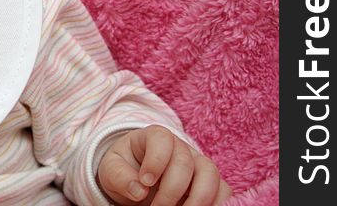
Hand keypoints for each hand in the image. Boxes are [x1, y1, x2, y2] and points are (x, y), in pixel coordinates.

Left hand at [97, 125, 230, 204]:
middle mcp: (181, 147)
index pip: (162, 140)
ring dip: (196, 200)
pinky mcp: (211, 183)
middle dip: (171, 191)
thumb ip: (119, 176)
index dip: (155, 162)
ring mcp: (198, 164)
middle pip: (185, 163)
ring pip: (210, 175)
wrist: (137, 180)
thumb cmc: (124, 170)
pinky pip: (223, 192)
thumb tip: (138, 190)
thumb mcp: (112, 170)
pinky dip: (214, 205)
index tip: (144, 182)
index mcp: (155, 137)